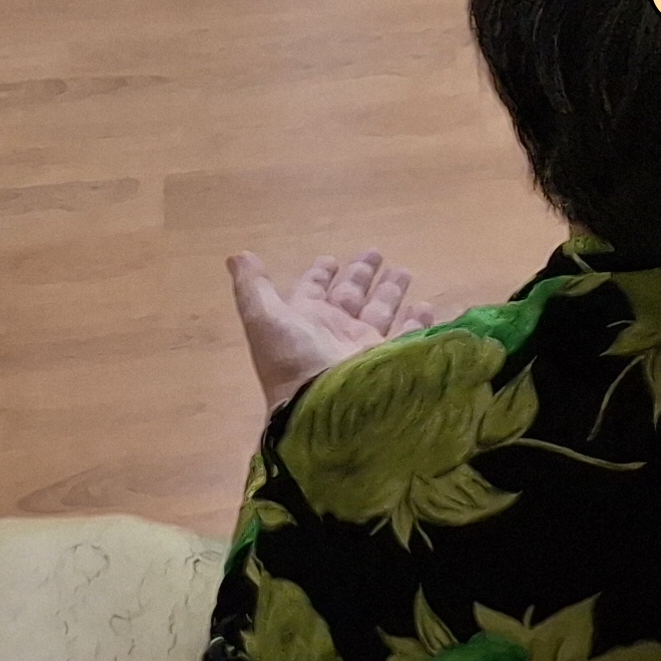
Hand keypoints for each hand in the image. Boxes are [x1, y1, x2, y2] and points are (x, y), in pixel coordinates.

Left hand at [229, 248, 435, 410]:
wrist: (325, 408)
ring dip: (390, 290)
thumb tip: (237, 255)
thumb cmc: (293, 361)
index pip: (313, 291)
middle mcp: (335, 332)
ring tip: (404, 270)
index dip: (319, 275)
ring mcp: (364, 345)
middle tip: (375, 252)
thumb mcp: (265, 319)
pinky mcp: (391, 357)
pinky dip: (416, 320)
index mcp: (304, 321)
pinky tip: (423, 306)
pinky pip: (408, 334)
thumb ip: (253, 287)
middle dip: (360, 275)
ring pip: (380, 310)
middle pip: (349, 296)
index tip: (330, 259)